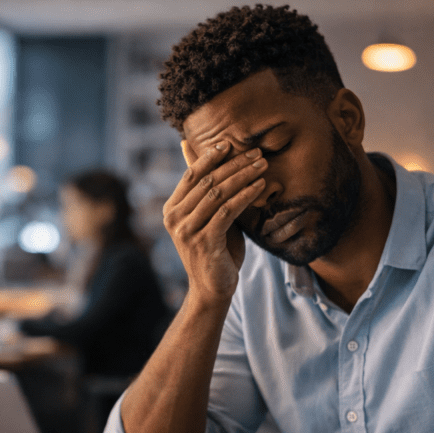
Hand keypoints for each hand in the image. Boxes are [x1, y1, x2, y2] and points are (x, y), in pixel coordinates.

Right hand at [164, 142, 268, 305]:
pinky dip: (244, 196)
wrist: (212, 288)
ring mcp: (187, 231)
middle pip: (207, 182)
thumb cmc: (214, 249)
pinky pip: (226, 212)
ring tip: (262, 166)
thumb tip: (192, 152)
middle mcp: (174, 218)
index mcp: (172, 209)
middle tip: (256, 153)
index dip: (210, 157)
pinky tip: (259, 187)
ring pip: (217, 194)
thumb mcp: (208, 216)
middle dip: (234, 164)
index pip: (191, 175)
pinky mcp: (204, 242)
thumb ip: (205, 189)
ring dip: (243, 177)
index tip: (231, 143)